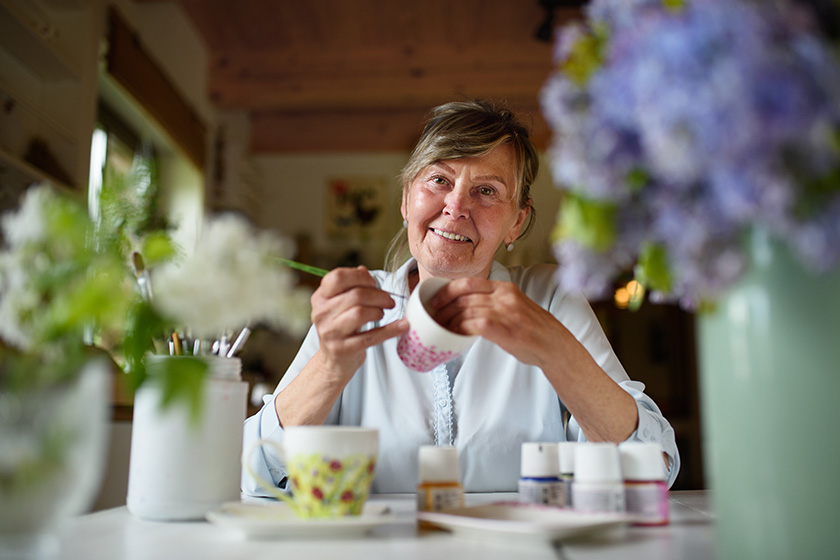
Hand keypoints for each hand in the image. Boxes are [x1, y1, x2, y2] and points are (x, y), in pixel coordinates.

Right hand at [311, 266, 408, 378]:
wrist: (334, 362)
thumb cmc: (342, 328)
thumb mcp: (342, 305)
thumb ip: (351, 286)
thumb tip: (364, 270)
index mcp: (320, 298)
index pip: (338, 277)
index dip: (361, 277)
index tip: (374, 283)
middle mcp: (321, 313)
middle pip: (355, 295)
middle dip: (379, 295)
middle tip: (389, 300)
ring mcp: (330, 332)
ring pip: (360, 313)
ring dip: (379, 311)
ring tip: (383, 313)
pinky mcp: (342, 349)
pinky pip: (371, 336)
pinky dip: (391, 330)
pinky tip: (403, 325)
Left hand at [428, 277, 561, 368]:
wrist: (555, 345)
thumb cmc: (533, 330)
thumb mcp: (514, 307)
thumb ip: (493, 303)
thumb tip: (465, 309)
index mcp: (505, 288)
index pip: (469, 282)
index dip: (447, 290)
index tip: (435, 300)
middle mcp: (504, 296)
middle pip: (463, 295)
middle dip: (442, 307)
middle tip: (432, 317)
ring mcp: (504, 311)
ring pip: (465, 310)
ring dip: (448, 320)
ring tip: (439, 328)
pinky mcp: (504, 329)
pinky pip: (473, 324)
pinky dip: (460, 329)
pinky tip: (454, 335)